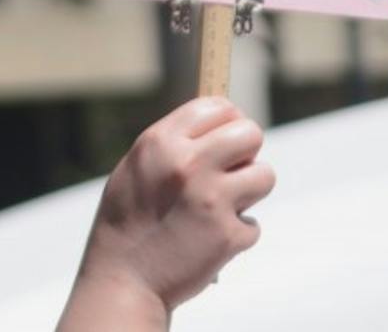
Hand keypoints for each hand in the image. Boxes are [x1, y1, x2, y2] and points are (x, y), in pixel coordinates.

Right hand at [57, 97, 274, 329]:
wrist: (122, 281)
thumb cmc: (128, 222)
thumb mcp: (138, 167)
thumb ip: (174, 143)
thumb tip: (221, 123)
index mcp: (162, 142)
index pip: (218, 106)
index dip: (229, 121)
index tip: (227, 139)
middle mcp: (188, 164)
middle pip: (251, 133)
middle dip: (247, 152)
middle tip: (232, 171)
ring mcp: (211, 199)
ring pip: (265, 175)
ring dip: (250, 191)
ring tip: (223, 206)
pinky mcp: (227, 235)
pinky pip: (253, 224)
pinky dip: (236, 234)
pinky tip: (210, 241)